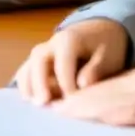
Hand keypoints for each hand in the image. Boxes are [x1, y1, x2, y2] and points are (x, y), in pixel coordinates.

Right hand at [13, 18, 129, 102]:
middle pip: (38, 58)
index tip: (72, 100)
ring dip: (28, 84)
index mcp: (70, 39)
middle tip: (44, 102)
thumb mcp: (109, 56)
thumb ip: (96, 69)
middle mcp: (52, 43)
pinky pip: (26, 70)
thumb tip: (82, 84)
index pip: (63, 62)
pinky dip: (25, 84)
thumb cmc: (105, 46)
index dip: (65, 82)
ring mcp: (43, 52)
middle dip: (39, 81)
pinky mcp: (39, 62)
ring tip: (34, 103)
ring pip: (29, 63)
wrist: (100, 32)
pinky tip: (29, 99)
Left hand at [50, 70, 134, 135]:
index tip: (53, 105)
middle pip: (99, 91)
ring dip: (84, 108)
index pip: (99, 87)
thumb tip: (104, 115)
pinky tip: (98, 119)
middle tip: (46, 111)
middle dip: (71, 102)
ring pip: (111, 98)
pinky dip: (113, 114)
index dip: (75, 97)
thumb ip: (133, 104)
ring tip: (61, 115)